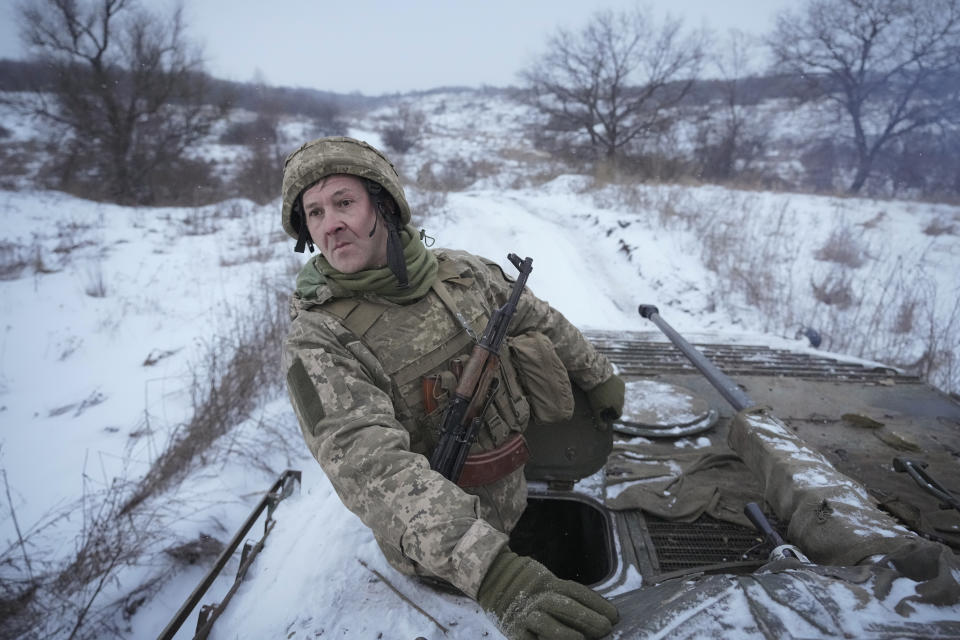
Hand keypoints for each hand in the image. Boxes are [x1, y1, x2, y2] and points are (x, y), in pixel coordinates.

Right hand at [477, 548, 617, 639]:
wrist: (493, 581)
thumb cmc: (530, 586)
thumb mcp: (548, 581)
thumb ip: (568, 596)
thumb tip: (604, 615)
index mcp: (548, 582)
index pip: (576, 592)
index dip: (597, 603)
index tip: (615, 616)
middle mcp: (537, 596)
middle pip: (564, 605)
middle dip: (586, 618)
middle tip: (606, 628)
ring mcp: (524, 615)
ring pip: (545, 623)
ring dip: (565, 633)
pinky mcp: (514, 632)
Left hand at [585, 374, 624, 422]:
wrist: (596, 377)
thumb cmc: (595, 394)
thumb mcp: (595, 409)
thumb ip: (599, 420)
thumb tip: (603, 429)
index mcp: (618, 406)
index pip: (618, 415)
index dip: (611, 415)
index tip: (605, 413)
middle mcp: (623, 399)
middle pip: (619, 406)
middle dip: (612, 406)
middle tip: (603, 403)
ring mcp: (622, 390)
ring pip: (619, 397)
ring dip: (614, 397)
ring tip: (604, 394)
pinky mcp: (621, 383)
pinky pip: (619, 389)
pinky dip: (614, 389)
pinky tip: (606, 387)